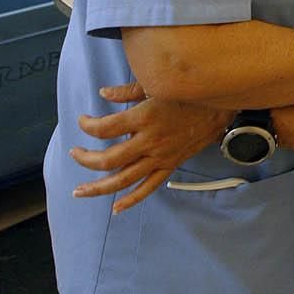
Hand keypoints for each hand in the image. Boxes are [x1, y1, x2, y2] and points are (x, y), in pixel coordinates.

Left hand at [70, 83, 228, 212]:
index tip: (82, 121)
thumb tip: (102, 94)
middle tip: (74, 154)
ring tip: (79, 191)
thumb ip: (127, 91)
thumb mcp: (156, 85)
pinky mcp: (170, 165)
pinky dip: (131, 200)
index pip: (105, 129)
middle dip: (86, 159)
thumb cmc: (187, 92)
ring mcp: (160, 157)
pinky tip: (116, 208)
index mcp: (145, 117)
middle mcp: (150, 141)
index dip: (88, 126)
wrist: (219, 107)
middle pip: (109, 159)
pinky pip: (148, 187)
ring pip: (124, 179)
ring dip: (98, 187)